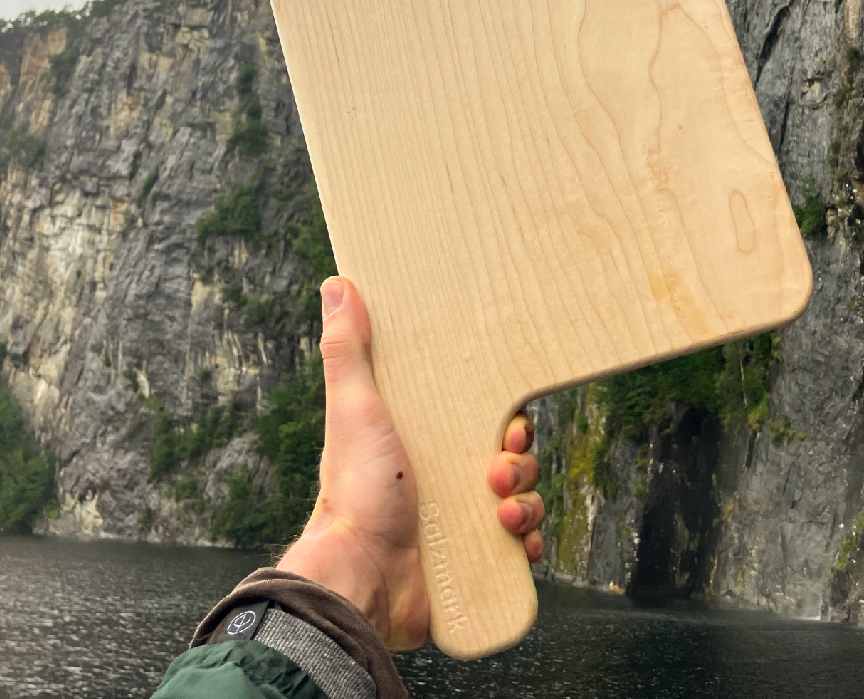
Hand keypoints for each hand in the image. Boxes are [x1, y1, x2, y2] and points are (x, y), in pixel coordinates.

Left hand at [275, 276, 545, 648]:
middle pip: (513, 458)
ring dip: (525, 502)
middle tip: (497, 470)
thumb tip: (337, 285)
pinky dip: (525, 540)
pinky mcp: (471, 559)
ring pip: (523, 500)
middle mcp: (445, 478)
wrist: (361, 577)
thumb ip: (348, 350)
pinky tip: (510, 540)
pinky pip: (521, 545)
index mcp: (424, 440)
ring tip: (500, 512)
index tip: (508, 426)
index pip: (485, 418)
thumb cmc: (352, 494)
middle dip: (519, 462)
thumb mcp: (355, 410)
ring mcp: (460, 520)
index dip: (507, 420)